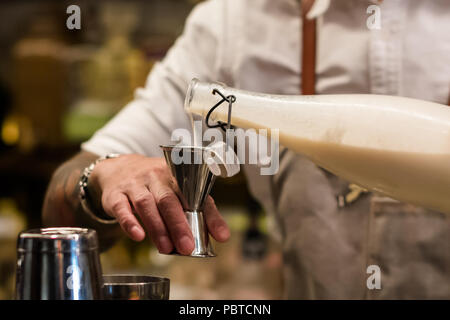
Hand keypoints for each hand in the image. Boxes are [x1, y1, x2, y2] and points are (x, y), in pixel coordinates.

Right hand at [89, 154, 229, 254]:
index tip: (220, 236)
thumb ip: (202, 211)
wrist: (119, 169)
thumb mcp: (180, 191)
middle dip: (179, 225)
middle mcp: (156, 176)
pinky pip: (122, 208)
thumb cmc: (156, 184)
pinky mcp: (116, 195)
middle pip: (169, 200)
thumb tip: (222, 236)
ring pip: (147, 204)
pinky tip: (138, 236)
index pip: (196, 195)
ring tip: (166, 248)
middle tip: (187, 248)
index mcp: (177, 175)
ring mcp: (135, 184)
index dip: (209, 216)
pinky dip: (130, 222)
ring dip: (157, 228)